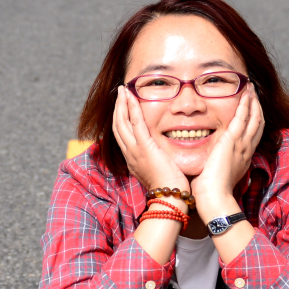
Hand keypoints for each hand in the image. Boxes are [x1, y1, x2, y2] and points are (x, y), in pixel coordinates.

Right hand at [111, 86, 189, 200]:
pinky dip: (132, 109)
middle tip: (120, 92)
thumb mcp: (159, 170)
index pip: (123, 135)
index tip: (124, 106)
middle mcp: (130, 154)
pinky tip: (131, 97)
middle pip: (117, 126)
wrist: (170, 197)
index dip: (121, 119)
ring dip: (122, 104)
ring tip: (123, 90)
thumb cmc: (170, 187)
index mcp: (133, 159)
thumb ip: (158, 159)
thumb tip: (164, 153)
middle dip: (118, 107)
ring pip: (122, 123)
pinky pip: (135, 124)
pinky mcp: (144, 148)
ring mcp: (135, 151)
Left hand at [192, 88, 263, 216]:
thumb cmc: (210, 191)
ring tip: (251, 88)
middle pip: (257, 123)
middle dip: (256, 107)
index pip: (252, 135)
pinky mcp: (232, 141)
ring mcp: (241, 145)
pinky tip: (245, 94)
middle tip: (254, 93)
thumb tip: (207, 161)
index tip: (250, 109)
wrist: (214, 197)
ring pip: (254, 118)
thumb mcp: (216, 174)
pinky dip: (246, 104)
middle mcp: (245, 149)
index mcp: (242, 158)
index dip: (253, 121)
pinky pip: (242, 118)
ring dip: (253, 101)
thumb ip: (214, 164)